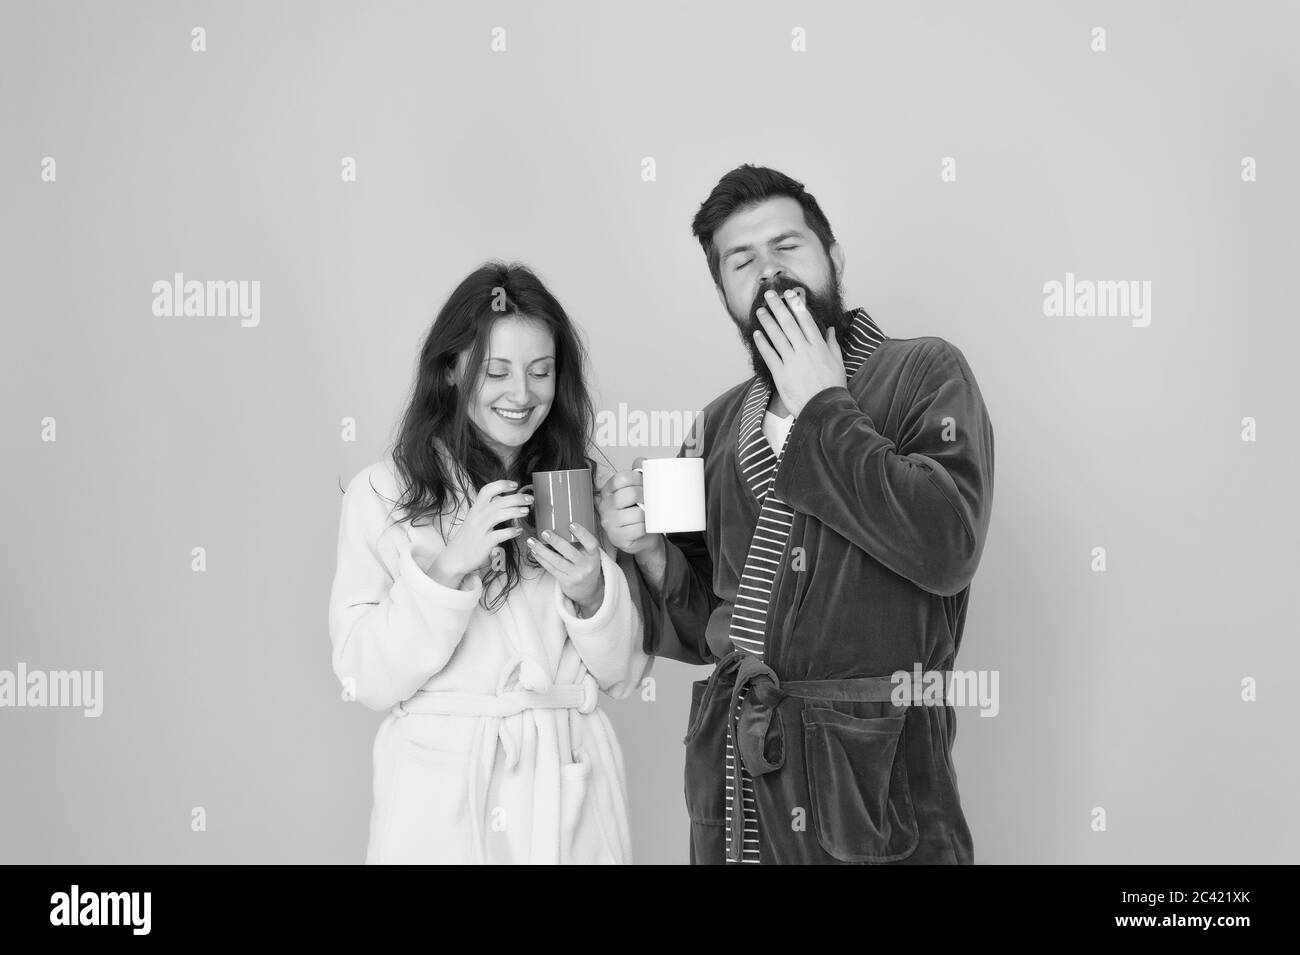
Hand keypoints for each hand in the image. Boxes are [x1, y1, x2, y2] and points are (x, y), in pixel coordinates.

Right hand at [427, 479, 530, 586]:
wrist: (454, 558)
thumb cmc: (468, 539)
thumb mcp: (475, 520)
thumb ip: (487, 510)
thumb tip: (503, 499)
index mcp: (475, 509)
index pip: (486, 491)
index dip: (501, 485)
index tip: (514, 484)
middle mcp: (477, 517)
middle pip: (497, 501)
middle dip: (516, 498)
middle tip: (530, 499)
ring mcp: (480, 530)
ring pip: (498, 515)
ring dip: (515, 511)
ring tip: (526, 511)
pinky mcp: (484, 543)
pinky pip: (499, 534)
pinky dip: (511, 531)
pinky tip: (518, 531)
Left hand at [527, 523, 604, 613]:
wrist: (589, 590)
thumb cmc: (586, 565)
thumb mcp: (590, 555)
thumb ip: (581, 542)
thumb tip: (562, 520)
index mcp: (594, 555)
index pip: (591, 543)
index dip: (582, 534)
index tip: (571, 524)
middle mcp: (586, 566)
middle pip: (570, 552)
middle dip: (556, 541)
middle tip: (545, 532)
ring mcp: (576, 575)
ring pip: (556, 561)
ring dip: (542, 550)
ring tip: (532, 541)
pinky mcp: (566, 581)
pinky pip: (551, 569)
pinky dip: (541, 559)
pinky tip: (534, 552)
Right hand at [597, 458, 661, 556]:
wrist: (642, 538)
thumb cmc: (638, 512)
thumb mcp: (636, 490)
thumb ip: (638, 473)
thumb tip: (642, 460)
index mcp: (608, 490)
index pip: (621, 478)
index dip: (637, 478)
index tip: (645, 483)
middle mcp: (605, 506)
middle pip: (630, 494)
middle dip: (645, 495)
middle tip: (651, 499)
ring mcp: (610, 523)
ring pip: (636, 513)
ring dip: (647, 514)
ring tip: (649, 514)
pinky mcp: (618, 537)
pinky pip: (638, 529)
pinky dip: (646, 527)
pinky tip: (646, 525)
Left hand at [753, 286, 846, 416]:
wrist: (824, 408)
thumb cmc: (832, 386)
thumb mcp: (838, 362)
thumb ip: (832, 343)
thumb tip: (830, 329)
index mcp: (819, 346)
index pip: (806, 320)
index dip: (796, 305)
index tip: (789, 294)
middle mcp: (804, 350)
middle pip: (788, 324)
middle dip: (778, 307)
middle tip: (769, 295)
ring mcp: (791, 362)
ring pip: (777, 337)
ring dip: (767, 322)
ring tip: (760, 311)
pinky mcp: (781, 374)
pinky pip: (769, 355)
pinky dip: (762, 343)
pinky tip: (757, 334)